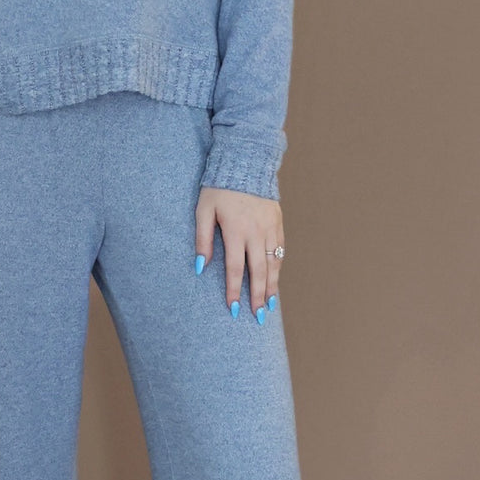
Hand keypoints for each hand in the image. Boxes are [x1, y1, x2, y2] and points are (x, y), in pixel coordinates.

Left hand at [194, 186, 282, 318]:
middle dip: (258, 296)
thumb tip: (200, 267)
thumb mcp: (204, 209)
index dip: (234, 290)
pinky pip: (280, 250)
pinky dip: (278, 267)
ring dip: (272, 286)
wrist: (246, 162)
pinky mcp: (277, 222)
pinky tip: (275, 280)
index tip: (233, 309)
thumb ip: (202, 239)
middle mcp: (256, 232)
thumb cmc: (219, 187)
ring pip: (273, 263)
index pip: (236, 268)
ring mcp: (270, 228)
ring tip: (270, 305)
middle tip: (257, 317)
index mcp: (236, 230)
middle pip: (258, 271)